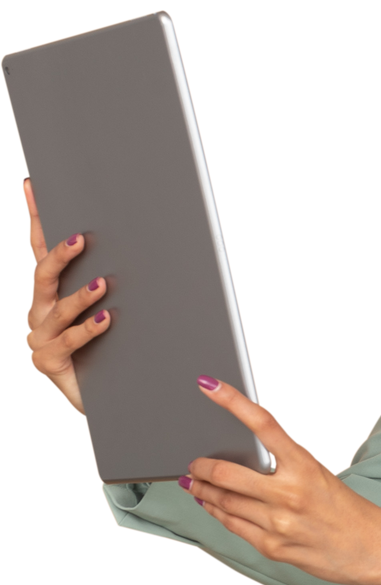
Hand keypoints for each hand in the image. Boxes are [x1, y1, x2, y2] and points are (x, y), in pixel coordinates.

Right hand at [22, 177, 109, 413]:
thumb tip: (143, 246)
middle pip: (44, 274)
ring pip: (59, 308)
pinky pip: (68, 340)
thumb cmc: (113, 351)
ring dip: (82, 295)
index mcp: (51, 295)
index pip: (42, 250)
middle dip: (61, 255)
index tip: (32, 186)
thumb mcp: (113, 313)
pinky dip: (89, 329)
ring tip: (104, 284)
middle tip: (81, 239)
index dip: (37, 219)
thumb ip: (114, 283)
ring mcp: (40, 336)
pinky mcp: (48, 360)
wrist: (111, 398)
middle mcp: (39, 311)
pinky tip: (106, 320)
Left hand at [182, 377, 380, 584]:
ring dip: (203, 492)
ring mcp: (279, 524)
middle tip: (193, 462)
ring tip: (194, 484)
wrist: (375, 549)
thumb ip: (282, 469)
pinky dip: (217, 513)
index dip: (231, 401)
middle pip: (227, 474)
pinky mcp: (274, 548)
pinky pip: (233, 527)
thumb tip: (241, 461)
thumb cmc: (348, 511)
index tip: (208, 384)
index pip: (262, 424)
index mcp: (305, 466)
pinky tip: (212, 507)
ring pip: (224, 502)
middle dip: (201, 467)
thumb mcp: (319, 477)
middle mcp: (290, 494)